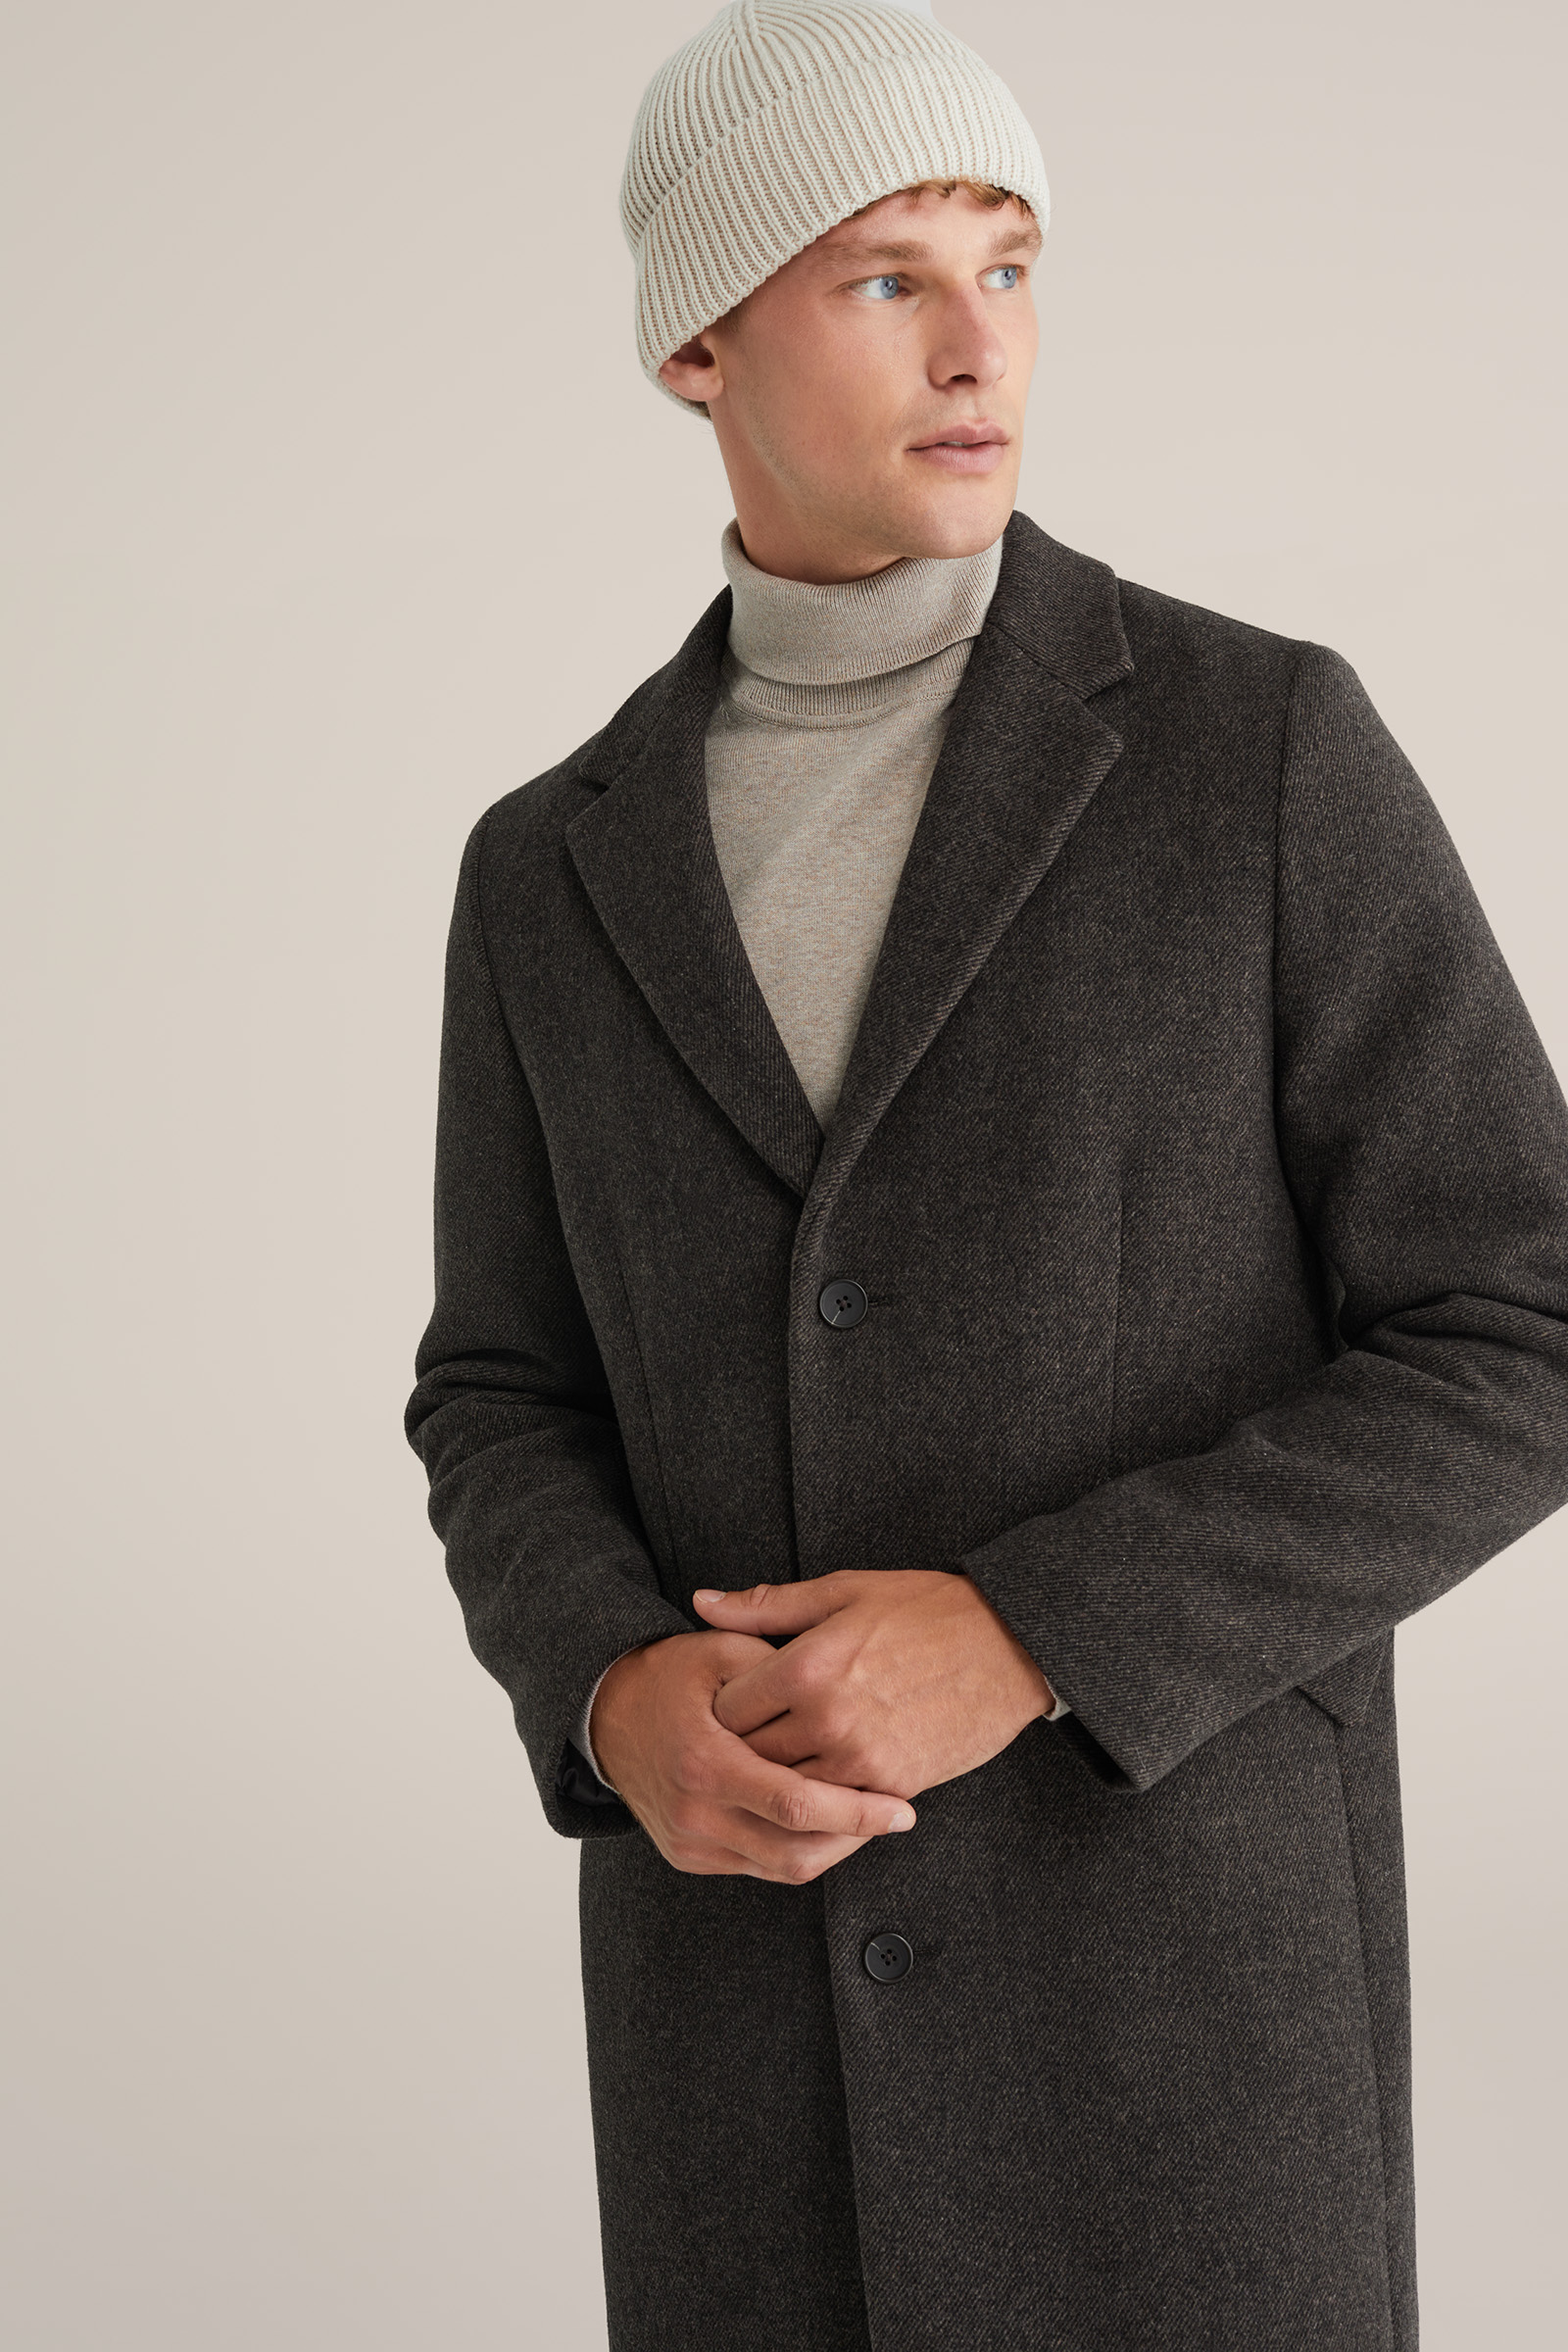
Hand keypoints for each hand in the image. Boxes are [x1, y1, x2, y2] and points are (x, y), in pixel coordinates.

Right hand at [588, 1629, 917, 1883]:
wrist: (606, 1713)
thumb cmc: (671, 1676)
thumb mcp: (720, 1653)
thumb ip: (777, 1670)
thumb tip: (842, 1687)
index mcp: (705, 1761)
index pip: (795, 1803)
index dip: (855, 1812)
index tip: (900, 1807)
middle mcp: (695, 1812)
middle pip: (795, 1849)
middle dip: (855, 1838)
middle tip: (897, 1816)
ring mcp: (689, 1841)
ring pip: (780, 1868)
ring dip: (831, 1849)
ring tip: (869, 1819)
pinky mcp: (689, 1856)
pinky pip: (758, 1868)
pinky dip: (798, 1851)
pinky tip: (827, 1825)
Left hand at [693, 1571, 1053, 1802]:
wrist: (1009, 1646)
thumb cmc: (926, 1609)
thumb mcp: (844, 1593)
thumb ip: (767, 1606)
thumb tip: (703, 1602)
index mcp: (807, 1665)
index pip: (726, 1709)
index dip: (720, 1708)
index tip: (730, 1702)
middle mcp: (827, 1719)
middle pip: (749, 1756)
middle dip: (739, 1750)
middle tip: (744, 1739)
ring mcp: (861, 1759)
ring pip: (786, 1792)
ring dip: (776, 1781)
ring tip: (780, 1760)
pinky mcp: (892, 1787)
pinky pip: (833, 1813)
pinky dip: (819, 1803)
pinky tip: (818, 1783)